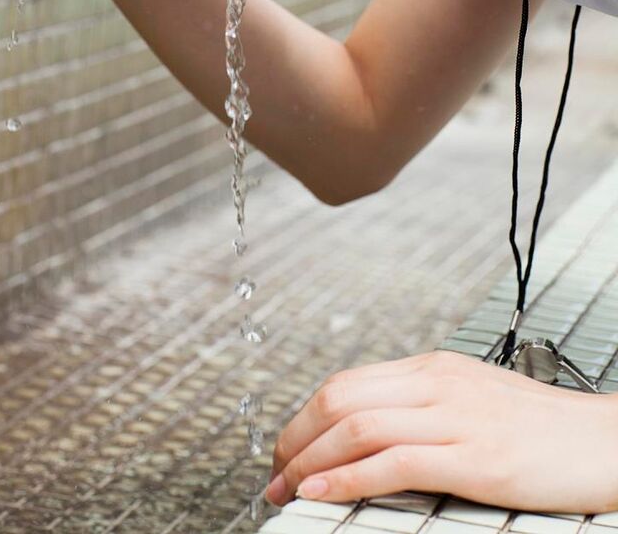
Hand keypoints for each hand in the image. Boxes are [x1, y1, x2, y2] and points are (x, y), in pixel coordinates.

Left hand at [267, 349, 617, 513]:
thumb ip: (425, 407)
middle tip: (276, 472)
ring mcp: (456, 418)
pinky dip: (347, 478)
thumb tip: (371, 430)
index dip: (305, 416)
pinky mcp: (476, 458)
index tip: (287, 448)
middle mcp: (438, 384)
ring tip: (287, 488)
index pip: (349, 382)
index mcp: (434, 368)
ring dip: (309, 459)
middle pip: (342, 397)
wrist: (605, 442)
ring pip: (358, 426)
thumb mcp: (473, 401)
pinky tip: (320, 492)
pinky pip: (394, 462)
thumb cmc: (542, 429)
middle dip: (296, 436)